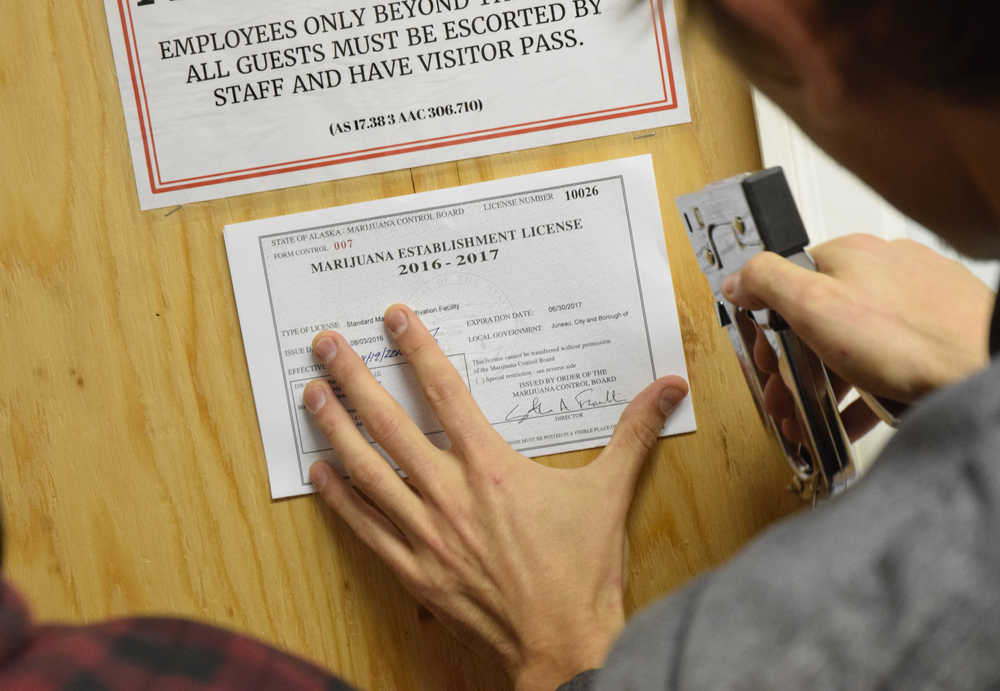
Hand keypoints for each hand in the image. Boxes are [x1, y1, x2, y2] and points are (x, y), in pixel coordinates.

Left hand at [302, 304, 688, 690]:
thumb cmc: (584, 571)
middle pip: (390, 425)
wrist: (564, 646)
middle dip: (354, 379)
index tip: (393, 319)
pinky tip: (319, 473)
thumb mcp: (611, 492)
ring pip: (368, 471)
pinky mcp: (415, 570)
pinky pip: (366, 527)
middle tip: (324, 346)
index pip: (446, 393)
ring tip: (311, 395)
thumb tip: (670, 387)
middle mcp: (450, 494)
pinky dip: (340, 498)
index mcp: (492, 468)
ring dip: (335, 430)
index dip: (417, 350)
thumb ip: (635, 432)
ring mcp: (426, 533)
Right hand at [723, 234, 993, 439]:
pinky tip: (851, 420)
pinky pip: (884, 365)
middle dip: (791, 365)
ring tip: (810, 419)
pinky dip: (862, 393)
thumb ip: (767, 282)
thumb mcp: (814, 305)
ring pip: (849, 345)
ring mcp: (912, 303)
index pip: (786, 282)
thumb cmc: (909, 340)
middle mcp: (882, 271)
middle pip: (816, 318)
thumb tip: (738, 277)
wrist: (982, 371)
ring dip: (822, 384)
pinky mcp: (933, 337)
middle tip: (782, 397)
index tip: (762, 360)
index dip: (766, 327)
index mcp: (848, 255)